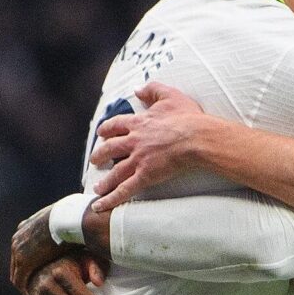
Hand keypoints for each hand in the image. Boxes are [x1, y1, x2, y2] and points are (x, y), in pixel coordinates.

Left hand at [10, 205, 76, 293]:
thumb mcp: (64, 221)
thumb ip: (62, 228)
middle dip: (26, 273)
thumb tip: (71, 229)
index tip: (40, 270)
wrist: (69, 218)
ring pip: (17, 272)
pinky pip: (20, 280)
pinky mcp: (24, 262)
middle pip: (17, 260)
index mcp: (27, 226)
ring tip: (36, 294)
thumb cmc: (74, 217)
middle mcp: (19, 237)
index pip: (23, 247)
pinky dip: (26, 288)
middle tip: (37, 285)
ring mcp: (19, 250)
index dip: (32, 260)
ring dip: (26, 282)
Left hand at [89, 82, 210, 210]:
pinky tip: (100, 205)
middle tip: (96, 160)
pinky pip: (124, 190)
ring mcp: (138, 159)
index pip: (116, 125)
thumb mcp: (171, 95)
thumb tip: (137, 89)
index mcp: (139, 122)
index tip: (102, 133)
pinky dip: (111, 199)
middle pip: (109, 148)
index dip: (107, 129)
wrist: (197, 137)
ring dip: (104, 181)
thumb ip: (152, 90)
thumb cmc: (188, 117)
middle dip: (100, 155)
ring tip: (98, 186)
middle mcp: (134, 141)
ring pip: (114, 172)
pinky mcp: (145, 175)